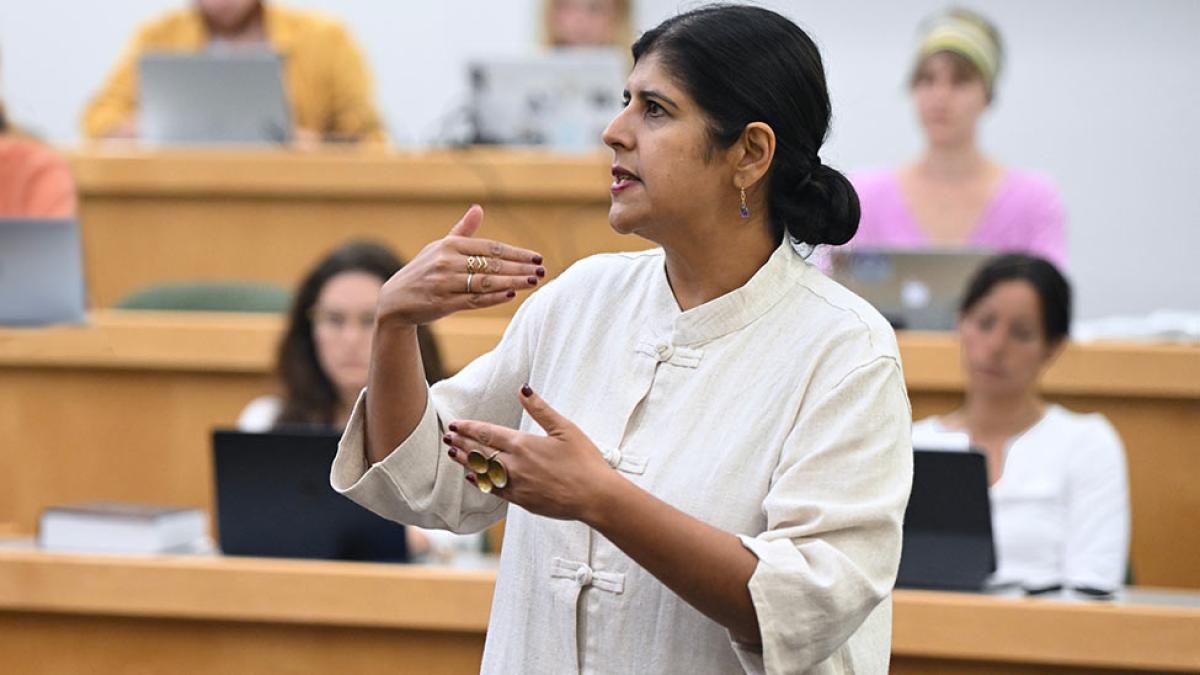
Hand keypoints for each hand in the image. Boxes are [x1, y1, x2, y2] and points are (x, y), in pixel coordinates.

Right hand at [376, 205, 545, 326]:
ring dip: (512, 282)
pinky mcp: (443, 303)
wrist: (395, 301)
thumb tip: (479, 208)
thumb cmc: (423, 270)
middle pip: (492, 264)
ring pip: (486, 282)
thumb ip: (462, 230)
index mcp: (449, 246)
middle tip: (541, 271)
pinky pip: (474, 300)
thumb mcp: (439, 247)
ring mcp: (444, 283)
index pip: (490, 248)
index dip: (516, 253)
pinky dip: (493, 298)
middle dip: (519, 268)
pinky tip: (510, 295)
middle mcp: (446, 262)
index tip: (536, 257)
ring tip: (532, 282)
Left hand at [443, 385, 617, 522]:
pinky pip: (494, 490)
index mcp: (524, 444)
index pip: (488, 434)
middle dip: (462, 442)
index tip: (455, 424)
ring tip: (452, 452)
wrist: (594, 497)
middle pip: (480, 452)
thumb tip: (523, 389)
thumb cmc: (585, 461)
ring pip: (483, 471)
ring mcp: (517, 485)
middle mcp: (515, 465)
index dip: (470, 428)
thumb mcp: (565, 429)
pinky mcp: (522, 501)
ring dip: (466, 461)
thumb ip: (540, 410)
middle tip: (447, 435)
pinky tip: (472, 478)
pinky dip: (480, 482)